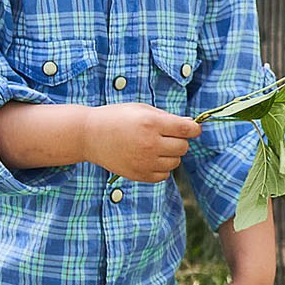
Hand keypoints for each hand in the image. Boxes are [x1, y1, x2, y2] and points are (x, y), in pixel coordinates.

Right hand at [87, 103, 201, 181]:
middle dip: (179, 141)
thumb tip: (192, 126)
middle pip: (183, 147)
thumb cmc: (117, 118)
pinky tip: (149, 158)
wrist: (90, 135)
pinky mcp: (139, 175)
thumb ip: (168, 118)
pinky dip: (161, 168)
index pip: (187, 130)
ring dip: (170, 155)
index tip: (194, 129)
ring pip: (175, 162)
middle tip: (166, 136)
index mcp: (151, 123)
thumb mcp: (142, 109)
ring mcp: (144, 161)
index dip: (195, 129)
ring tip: (155, 146)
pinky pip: (164, 175)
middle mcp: (150, 144)